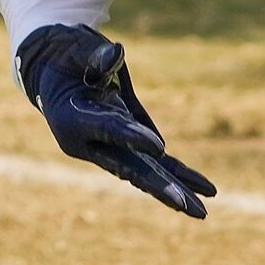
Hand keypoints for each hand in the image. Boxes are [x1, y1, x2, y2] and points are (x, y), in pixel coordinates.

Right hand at [15, 23, 216, 217]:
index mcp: (72, 120)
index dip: (132, 136)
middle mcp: (91, 144)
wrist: (58, 71)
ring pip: (147, 173)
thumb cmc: (69, 56)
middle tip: (181, 203)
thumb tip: (116, 53)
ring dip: (175, 191)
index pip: (108, 130)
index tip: (159, 147)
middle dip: (157, 185)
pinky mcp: (131, 145)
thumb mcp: (79, 50)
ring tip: (202, 213)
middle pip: (130, 167)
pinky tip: (206, 191)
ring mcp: (112, 148)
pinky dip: (181, 176)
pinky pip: (159, 165)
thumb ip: (96, 58)